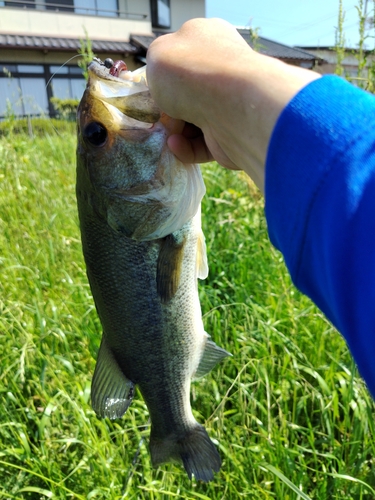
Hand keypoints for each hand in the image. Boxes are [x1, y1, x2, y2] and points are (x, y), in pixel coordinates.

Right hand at [147, 18, 319, 191]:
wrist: (233, 105)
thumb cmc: (191, 72)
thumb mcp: (157, 55)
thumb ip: (155, 65)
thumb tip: (166, 89)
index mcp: (207, 39)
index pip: (180, 57)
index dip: (163, 75)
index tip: (151, 91)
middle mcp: (221, 70)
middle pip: (184, 94)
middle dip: (167, 109)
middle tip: (157, 117)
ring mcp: (228, 104)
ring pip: (191, 122)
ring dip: (174, 131)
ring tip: (168, 134)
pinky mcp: (230, 135)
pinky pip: (200, 145)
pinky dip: (185, 147)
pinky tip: (176, 144)